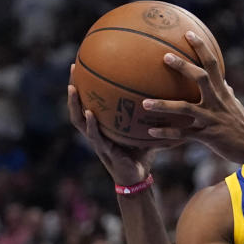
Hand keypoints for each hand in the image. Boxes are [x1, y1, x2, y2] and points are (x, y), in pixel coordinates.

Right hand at [67, 66, 156, 186]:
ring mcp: (98, 142)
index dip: (85, 86)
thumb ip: (151, 114)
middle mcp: (96, 132)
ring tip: (73, 88)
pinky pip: (95, 136)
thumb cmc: (142, 153)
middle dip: (74, 89)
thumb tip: (170, 91)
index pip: (89, 102)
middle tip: (72, 69)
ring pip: (79, 121)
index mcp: (103, 126)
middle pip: (78, 107)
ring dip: (74, 105)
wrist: (139, 178)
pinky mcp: (105, 152)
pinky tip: (90, 113)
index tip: (83, 64)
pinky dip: (91, 125)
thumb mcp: (145, 129)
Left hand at [142, 31, 243, 163]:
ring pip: (185, 108)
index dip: (201, 47)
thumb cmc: (242, 125)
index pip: (213, 64)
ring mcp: (212, 118)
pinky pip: (182, 134)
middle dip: (183, 66)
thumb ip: (227, 92)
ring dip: (164, 105)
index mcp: (223, 92)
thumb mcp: (235, 105)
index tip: (188, 33)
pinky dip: (166, 133)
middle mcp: (217, 101)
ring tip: (144, 103)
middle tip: (165, 56)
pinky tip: (150, 131)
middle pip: (201, 78)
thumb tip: (224, 81)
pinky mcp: (207, 136)